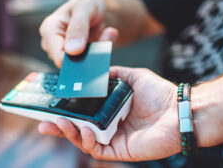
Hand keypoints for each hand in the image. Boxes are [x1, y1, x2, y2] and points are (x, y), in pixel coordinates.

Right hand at [38, 66, 180, 160]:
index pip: (81, 112)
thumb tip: (94, 71)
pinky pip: (98, 150)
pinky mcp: (119, 150)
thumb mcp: (131, 76)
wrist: (179, 109)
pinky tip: (87, 131)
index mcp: (108, 109)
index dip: (65, 111)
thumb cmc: (158, 92)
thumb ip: (112, 74)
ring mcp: (112, 139)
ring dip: (70, 133)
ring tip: (62, 123)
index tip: (50, 106)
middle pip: (77, 129)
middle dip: (59, 127)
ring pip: (84, 140)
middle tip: (43, 123)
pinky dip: (88, 142)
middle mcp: (107, 125)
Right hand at [39, 0, 118, 67]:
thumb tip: (73, 50)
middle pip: (70, 63)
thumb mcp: (85, 7)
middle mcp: (52, 44)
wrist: (96, 9)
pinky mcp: (73, 57)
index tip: (96, 47)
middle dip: (90, 54)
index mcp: (49, 30)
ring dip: (96, 53)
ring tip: (105, 35)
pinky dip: (98, 54)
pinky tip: (104, 40)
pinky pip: (87, 63)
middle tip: (106, 36)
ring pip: (80, 64)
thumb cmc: (88, 4)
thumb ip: (79, 27)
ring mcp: (62, 52)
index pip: (59, 58)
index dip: (78, 59)